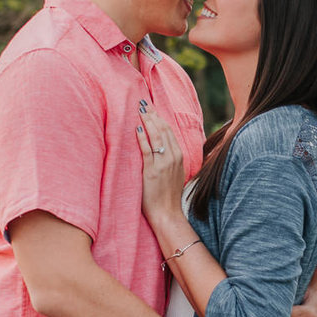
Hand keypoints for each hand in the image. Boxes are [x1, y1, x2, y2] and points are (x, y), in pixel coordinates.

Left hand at [135, 102, 189, 229]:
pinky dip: (142, 138)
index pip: (169, 131)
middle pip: (163, 130)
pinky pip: (147, 151)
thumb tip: (162, 148)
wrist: (167, 213)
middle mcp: (173, 157)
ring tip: (139, 111)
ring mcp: (163, 164)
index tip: (151, 109)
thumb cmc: (168, 195)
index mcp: (179, 156)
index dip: (160, 118)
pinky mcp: (152, 171)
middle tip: (143, 104)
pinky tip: (137, 129)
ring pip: (156, 137)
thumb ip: (170, 159)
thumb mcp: (175, 174)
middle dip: (153, 115)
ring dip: (147, 122)